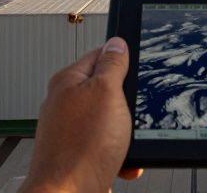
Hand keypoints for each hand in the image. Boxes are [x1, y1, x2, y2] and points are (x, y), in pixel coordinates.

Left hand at [21, 37, 142, 192]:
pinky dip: (121, 156)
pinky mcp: (80, 155)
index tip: (139, 67)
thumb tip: (116, 43)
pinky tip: (124, 163)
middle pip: (109, 91)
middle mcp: (67, 104)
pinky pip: (108, 149)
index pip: (100, 55)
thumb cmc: (80, 148)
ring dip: (127, 135)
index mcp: (69, 81)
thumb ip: (112, 65)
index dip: (123, 60)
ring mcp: (72, 131)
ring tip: (127, 143)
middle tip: (134, 113)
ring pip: (112, 123)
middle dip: (129, 105)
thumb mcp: (106, 93)